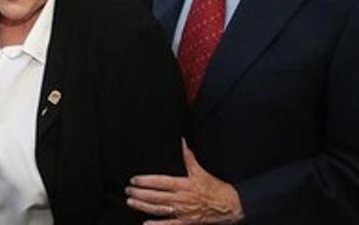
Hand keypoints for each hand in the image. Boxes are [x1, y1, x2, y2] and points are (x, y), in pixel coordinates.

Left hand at [125, 140, 244, 223]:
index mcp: (183, 185)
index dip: (145, 181)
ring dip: (143, 206)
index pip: (159, 182)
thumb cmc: (215, 188)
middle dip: (139, 193)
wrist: (231, 206)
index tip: (134, 180)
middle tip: (128, 191)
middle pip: (155, 196)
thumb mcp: (201, 171)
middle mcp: (181, 199)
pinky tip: (146, 224)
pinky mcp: (187, 223)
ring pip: (158, 209)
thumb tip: (183, 141)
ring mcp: (183, 212)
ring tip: (131, 202)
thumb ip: (189, 157)